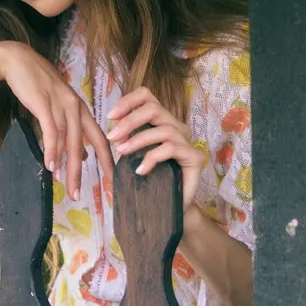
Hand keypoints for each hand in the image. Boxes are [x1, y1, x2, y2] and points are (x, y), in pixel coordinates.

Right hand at [0, 42, 113, 200]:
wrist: (20, 61)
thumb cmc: (40, 86)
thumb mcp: (60, 107)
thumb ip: (72, 131)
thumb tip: (83, 157)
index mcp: (82, 110)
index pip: (101, 140)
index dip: (107, 162)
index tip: (111, 183)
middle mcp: (76, 108)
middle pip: (86, 145)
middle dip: (84, 173)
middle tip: (83, 194)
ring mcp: (61, 105)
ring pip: (68, 142)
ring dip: (67, 167)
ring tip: (67, 187)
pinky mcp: (44, 104)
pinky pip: (50, 131)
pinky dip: (51, 150)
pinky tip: (50, 166)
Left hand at [107, 86, 204, 213]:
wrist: (169, 208)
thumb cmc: (151, 180)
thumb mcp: (134, 155)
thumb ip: (126, 138)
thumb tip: (113, 125)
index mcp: (163, 122)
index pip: (147, 97)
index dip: (128, 101)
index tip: (110, 116)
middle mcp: (177, 128)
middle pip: (154, 108)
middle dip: (130, 121)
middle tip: (112, 137)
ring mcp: (188, 142)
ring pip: (163, 129)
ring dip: (138, 140)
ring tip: (122, 153)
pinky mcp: (195, 157)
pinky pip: (171, 149)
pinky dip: (152, 157)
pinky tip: (141, 170)